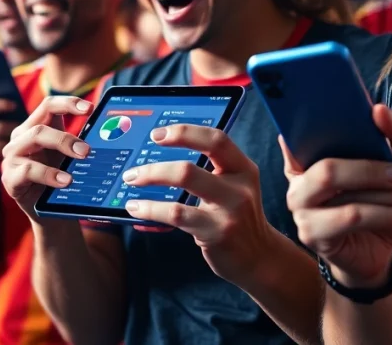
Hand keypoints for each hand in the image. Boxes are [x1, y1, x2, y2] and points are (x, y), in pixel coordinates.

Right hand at [0, 99, 18, 189]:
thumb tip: (18, 108)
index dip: (2, 104)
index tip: (15, 106)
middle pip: (0, 126)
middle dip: (16, 129)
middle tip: (29, 129)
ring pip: (3, 140)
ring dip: (16, 140)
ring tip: (26, 139)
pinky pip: (1, 151)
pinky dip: (11, 150)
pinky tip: (18, 150)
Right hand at [1, 96, 92, 220]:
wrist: (52, 214)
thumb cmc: (61, 181)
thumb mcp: (70, 158)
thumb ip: (79, 142)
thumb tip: (105, 128)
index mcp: (34, 128)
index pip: (48, 106)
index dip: (68, 103)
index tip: (90, 108)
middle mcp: (20, 138)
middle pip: (41, 125)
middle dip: (67, 136)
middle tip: (87, 150)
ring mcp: (12, 157)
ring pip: (33, 139)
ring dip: (60, 147)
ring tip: (79, 163)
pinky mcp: (9, 178)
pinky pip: (27, 170)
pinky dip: (49, 174)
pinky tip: (65, 181)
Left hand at [121, 123, 276, 285]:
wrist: (260, 258)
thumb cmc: (237, 218)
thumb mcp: (233, 189)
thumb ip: (209, 172)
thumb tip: (160, 159)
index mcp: (242, 169)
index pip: (216, 140)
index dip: (185, 133)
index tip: (157, 134)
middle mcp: (239, 187)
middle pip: (191, 166)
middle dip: (156, 167)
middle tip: (133, 170)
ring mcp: (230, 211)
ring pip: (183, 187)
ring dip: (151, 179)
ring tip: (131, 181)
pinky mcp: (217, 233)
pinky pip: (177, 214)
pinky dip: (151, 209)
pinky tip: (136, 208)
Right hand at [283, 105, 391, 288]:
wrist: (378, 251)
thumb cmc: (382, 201)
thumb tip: (379, 110)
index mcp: (310, 156)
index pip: (303, 130)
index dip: (318, 120)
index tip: (350, 116)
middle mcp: (298, 179)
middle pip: (326, 167)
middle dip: (369, 169)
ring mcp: (300, 208)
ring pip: (341, 193)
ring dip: (382, 196)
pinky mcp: (311, 234)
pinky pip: (350, 218)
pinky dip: (382, 215)